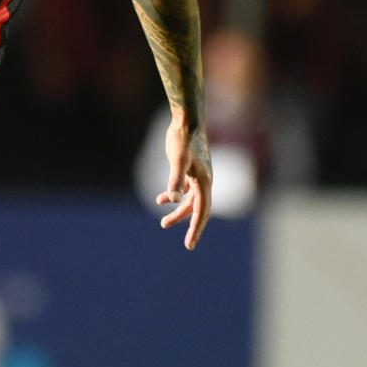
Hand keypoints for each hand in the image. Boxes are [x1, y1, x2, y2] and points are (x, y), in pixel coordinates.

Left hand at [155, 116, 211, 248]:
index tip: (190, 245)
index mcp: (205, 182)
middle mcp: (204, 181)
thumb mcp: (177, 160)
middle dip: (187, 224)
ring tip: (163, 223)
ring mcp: (197, 175)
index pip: (202, 211)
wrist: (187, 120)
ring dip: (178, 211)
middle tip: (182, 241)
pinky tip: (161, 199)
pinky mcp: (189, 169)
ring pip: (190, 200)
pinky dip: (174, 196)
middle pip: (197, 209)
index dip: (196, 229)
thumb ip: (175, 180)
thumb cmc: (183, 139)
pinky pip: (184, 189)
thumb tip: (174, 200)